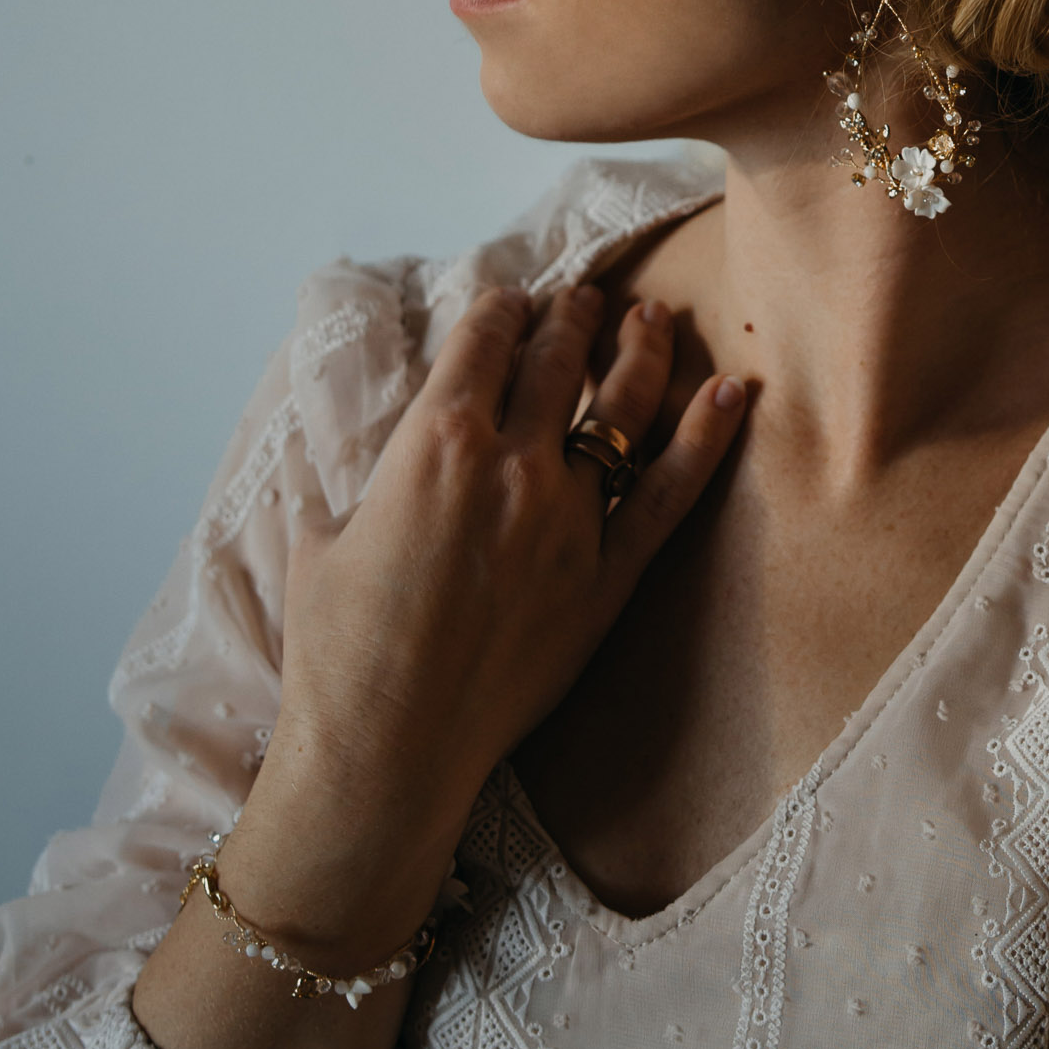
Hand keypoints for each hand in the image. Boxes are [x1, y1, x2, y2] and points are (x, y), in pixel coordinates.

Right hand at [235, 283, 744, 938]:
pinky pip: (668, 493)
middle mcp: (512, 461)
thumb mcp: (316, 539)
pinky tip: (732, 392)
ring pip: (620, 408)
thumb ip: (341, 482)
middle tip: (582, 300)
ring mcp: (570, 517)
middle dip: (570, 317)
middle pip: (556, 360)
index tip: (512, 300)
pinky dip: (705, 438)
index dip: (502, 308)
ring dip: (637, 351)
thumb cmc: (337, 649)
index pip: (484, 338)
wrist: (387, 748)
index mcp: (434, 438)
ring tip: (650, 317)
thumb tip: (335, 460)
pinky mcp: (609, 577)